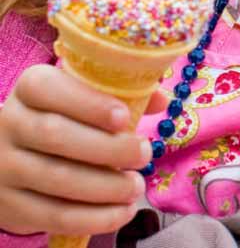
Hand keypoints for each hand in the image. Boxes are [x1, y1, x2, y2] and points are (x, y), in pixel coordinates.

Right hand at [0, 64, 162, 236]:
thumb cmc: (65, 120)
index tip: (123, 117)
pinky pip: (54, 215)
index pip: (46, 87)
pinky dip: (94, 217)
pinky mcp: (9, 206)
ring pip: (56, 178)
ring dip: (106, 186)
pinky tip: (123, 211)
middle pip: (55, 135)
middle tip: (144, 154)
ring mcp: (3, 167)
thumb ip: (122, 94)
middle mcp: (9, 124)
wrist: (13, 159)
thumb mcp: (84, 99)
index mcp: (30, 89)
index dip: (87, 102)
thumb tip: (160, 100)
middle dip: (108, 148)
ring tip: (136, 186)